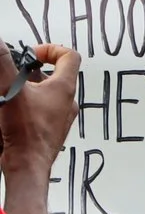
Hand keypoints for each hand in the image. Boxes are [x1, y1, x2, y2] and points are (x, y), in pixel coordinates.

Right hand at [0, 44, 78, 164]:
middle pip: (54, 75)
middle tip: (12, 74)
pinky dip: (26, 104)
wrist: (28, 165)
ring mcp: (60, 117)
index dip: (50, 49)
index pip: (70, 56)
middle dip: (30, 71)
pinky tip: (10, 110)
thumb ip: (3, 64)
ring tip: (8, 92)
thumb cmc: (26, 131)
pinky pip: (41, 110)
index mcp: (64, 88)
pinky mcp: (51, 129)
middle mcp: (67, 101)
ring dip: (26, 88)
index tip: (31, 54)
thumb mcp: (10, 90)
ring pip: (45, 93)